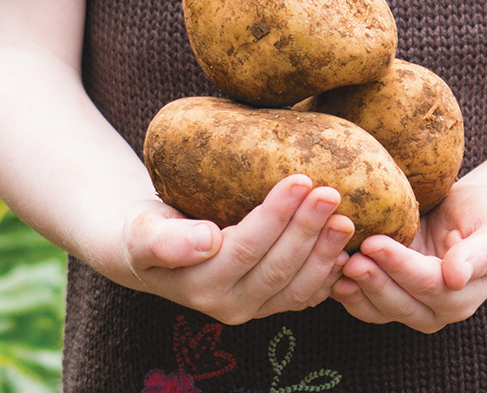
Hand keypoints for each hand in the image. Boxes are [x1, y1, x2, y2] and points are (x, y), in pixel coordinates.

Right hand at [123, 175, 353, 323]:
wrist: (147, 250)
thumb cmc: (144, 228)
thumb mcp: (141, 230)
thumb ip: (165, 240)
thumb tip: (206, 241)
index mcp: (200, 284)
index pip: (247, 247)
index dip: (277, 215)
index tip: (301, 179)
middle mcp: (228, 305)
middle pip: (278, 267)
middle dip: (309, 229)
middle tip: (332, 191)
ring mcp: (251, 308)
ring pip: (297, 287)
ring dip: (325, 253)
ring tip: (345, 218)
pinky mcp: (268, 303)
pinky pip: (304, 295)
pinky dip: (328, 275)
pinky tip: (345, 249)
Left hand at [330, 182, 486, 331]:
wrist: (474, 215)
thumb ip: (479, 254)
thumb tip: (457, 277)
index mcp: (461, 295)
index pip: (426, 284)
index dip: (398, 266)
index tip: (374, 242)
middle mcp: (435, 309)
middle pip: (398, 302)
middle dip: (372, 280)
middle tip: (347, 257)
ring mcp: (410, 304)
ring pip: (377, 308)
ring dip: (354, 288)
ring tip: (331, 261)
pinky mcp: (390, 291)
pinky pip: (365, 300)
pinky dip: (347, 287)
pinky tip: (328, 266)